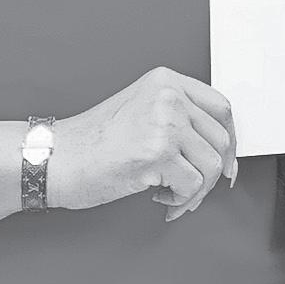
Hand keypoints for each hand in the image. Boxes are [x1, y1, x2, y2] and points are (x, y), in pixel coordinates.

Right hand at [56, 67, 236, 219]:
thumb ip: (178, 117)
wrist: (55, 158)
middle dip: (212, 174)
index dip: (229, 140)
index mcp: (166, 81)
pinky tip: (158, 198)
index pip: (221, 107)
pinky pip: (193, 186)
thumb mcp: (140, 110)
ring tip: (170, 194)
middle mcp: (168, 96)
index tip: (226, 161)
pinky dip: (181, 201)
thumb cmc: (91, 142)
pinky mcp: (157, 154)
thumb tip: (220, 149)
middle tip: (191, 188)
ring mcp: (164, 123)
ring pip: (212, 165)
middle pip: (220, 139)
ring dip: (195, 191)